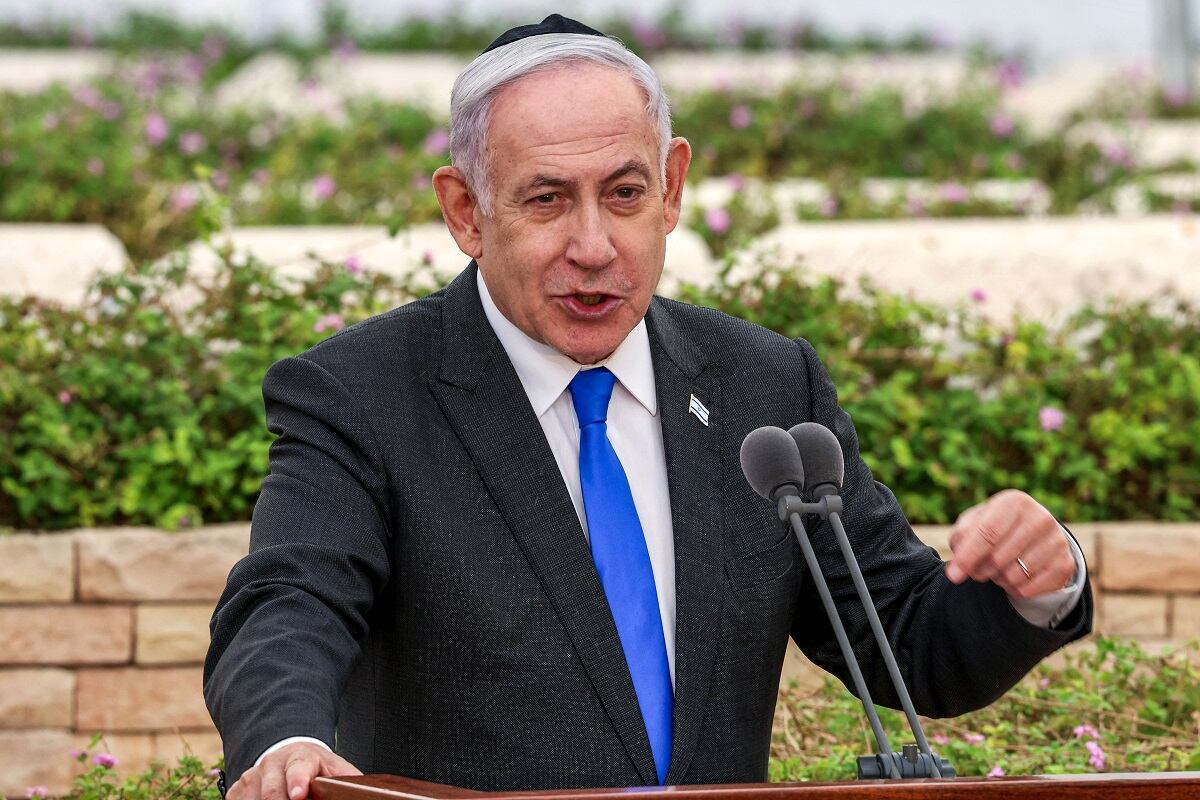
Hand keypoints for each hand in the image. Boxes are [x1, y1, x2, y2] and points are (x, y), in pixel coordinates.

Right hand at [227, 742, 360, 799]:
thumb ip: (347, 779)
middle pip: (271, 792)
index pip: (299, 768)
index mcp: (301, 757)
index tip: (299, 794)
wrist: (288, 753)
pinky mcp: (238, 790)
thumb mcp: (335, 768)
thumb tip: (363, 789)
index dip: (297, 782)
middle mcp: (273, 764)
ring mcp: (252, 776)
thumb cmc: (316, 767)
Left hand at [944, 489, 1074, 598]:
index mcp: (1014, 502)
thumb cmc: (993, 527)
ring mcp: (1057, 541)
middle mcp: (1041, 518)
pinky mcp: (1066, 564)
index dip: (968, 557)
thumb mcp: (973, 525)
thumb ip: (960, 542)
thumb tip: (954, 573)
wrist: (1033, 534)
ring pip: (1013, 576)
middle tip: (978, 569)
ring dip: (997, 579)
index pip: (988, 533)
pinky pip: (1029, 589)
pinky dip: (1014, 589)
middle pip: (998, 558)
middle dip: (980, 570)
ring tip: (998, 569)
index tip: (953, 575)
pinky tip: (1015, 577)